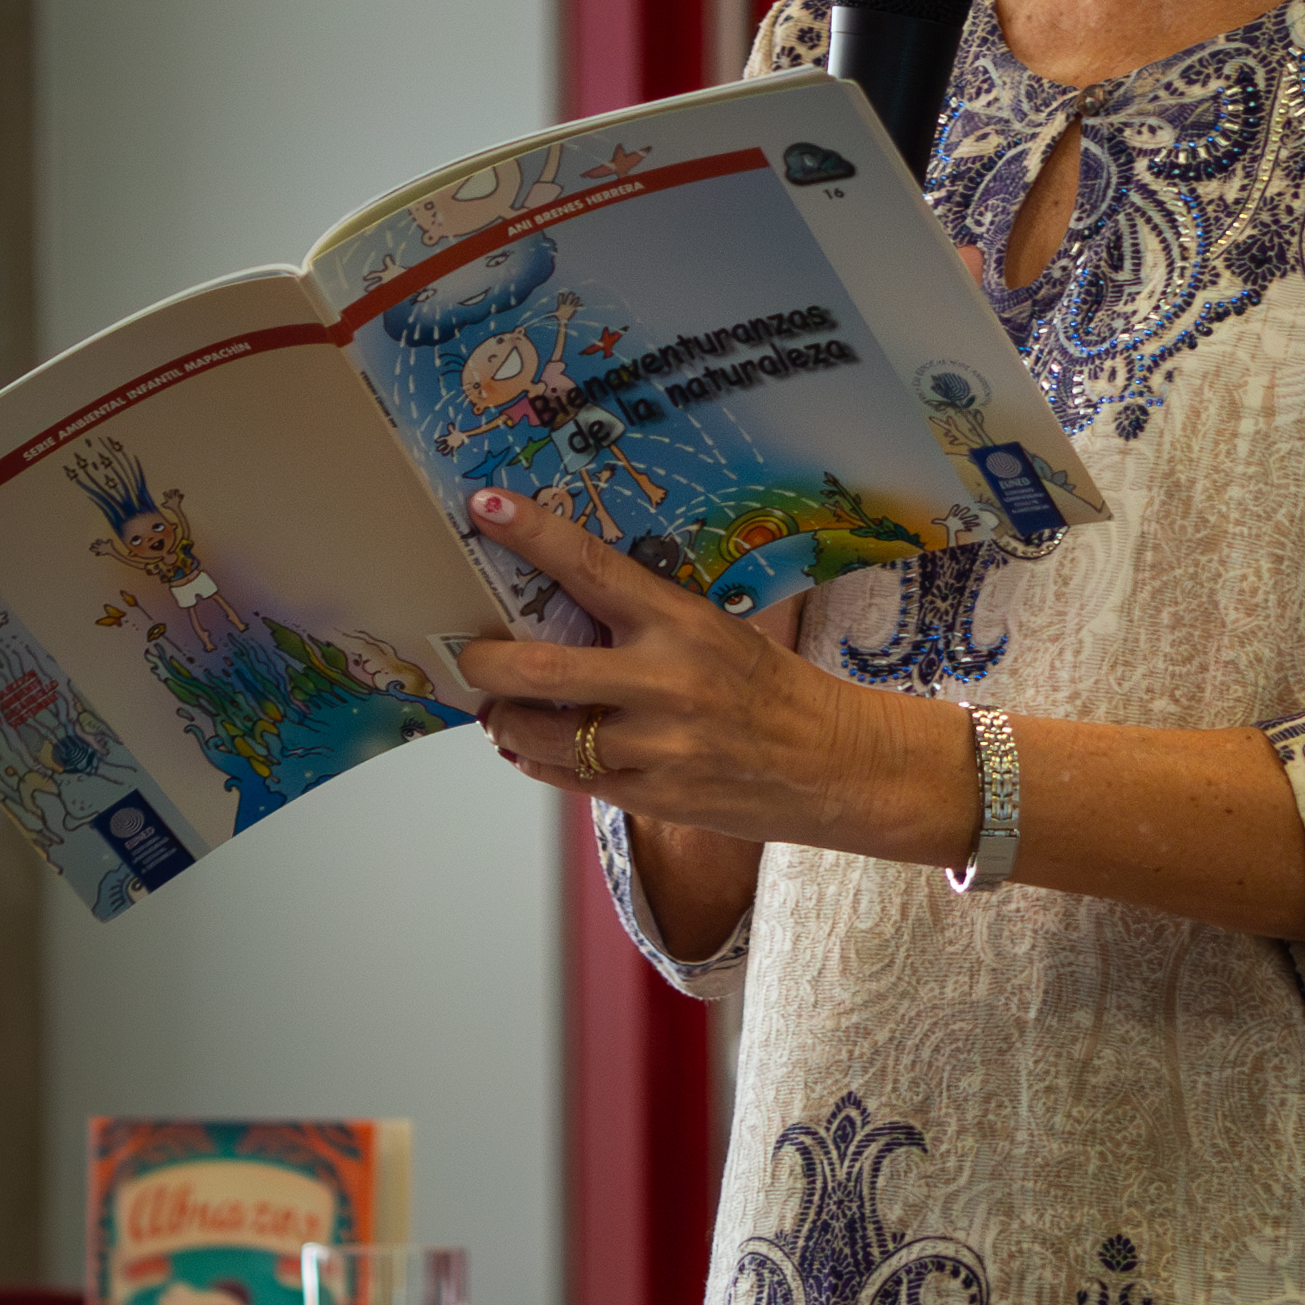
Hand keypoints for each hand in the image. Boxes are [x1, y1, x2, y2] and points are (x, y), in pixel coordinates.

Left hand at [452, 487, 971, 866]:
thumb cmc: (769, 688)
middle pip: (538, 669)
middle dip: (484, 661)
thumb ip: (645, 621)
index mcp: (681, 623)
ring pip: (541, 735)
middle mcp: (664, 682)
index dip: (531, 534)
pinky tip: (531, 747)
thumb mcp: (716, 630)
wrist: (834, 764)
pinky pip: (568, 781)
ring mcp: (656, 746)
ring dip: (505, 720)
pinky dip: (537, 761)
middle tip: (470, 654)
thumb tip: (561, 605)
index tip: (485, 506)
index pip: (592, 567)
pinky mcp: (654, 798)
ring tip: (501, 708)